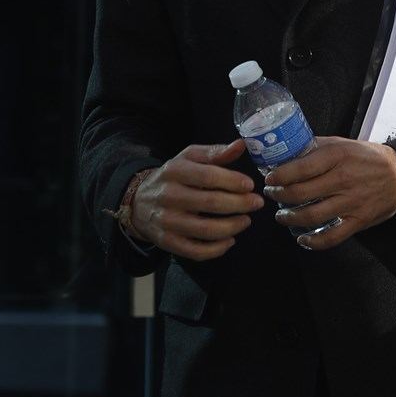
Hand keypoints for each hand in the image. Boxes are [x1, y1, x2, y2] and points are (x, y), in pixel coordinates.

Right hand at [130, 139, 264, 260]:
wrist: (138, 202)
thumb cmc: (173, 177)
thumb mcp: (189, 158)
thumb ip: (215, 152)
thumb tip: (241, 145)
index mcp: (175, 171)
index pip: (208, 176)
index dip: (232, 181)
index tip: (250, 185)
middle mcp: (169, 196)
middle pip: (211, 203)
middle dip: (240, 204)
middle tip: (257, 203)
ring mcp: (167, 222)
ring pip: (205, 230)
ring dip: (232, 227)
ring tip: (246, 221)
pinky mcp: (167, 242)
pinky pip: (196, 251)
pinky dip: (217, 249)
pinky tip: (230, 240)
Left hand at [264, 137, 395, 250]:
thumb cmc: (366, 157)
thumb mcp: (342, 144)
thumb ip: (316, 147)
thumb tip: (286, 152)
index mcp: (337, 156)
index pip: (300, 168)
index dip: (279, 176)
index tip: (269, 179)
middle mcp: (343, 179)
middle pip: (301, 193)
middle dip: (279, 196)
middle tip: (271, 195)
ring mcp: (351, 202)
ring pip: (312, 215)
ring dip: (290, 218)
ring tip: (281, 215)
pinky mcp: (358, 220)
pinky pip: (332, 237)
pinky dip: (313, 242)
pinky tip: (302, 239)